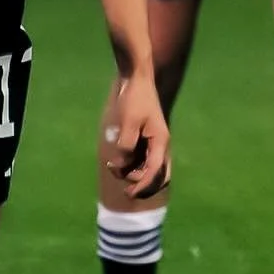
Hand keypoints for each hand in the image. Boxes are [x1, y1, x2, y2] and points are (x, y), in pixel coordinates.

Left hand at [104, 70, 170, 198]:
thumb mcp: (128, 123)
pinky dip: (131, 165)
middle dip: (141, 184)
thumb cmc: (133, 99)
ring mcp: (154, 144)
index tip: (128, 192)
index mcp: (160, 142)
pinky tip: (116, 160)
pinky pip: (141, 161)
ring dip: (133, 174)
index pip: (155, 172)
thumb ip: (125, 146)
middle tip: (121, 180)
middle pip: (158, 176)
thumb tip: (122, 165)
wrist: (135, 80)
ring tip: (113, 166)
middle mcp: (160, 146)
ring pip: (148, 170)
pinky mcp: (145, 140)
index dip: (143, 185)